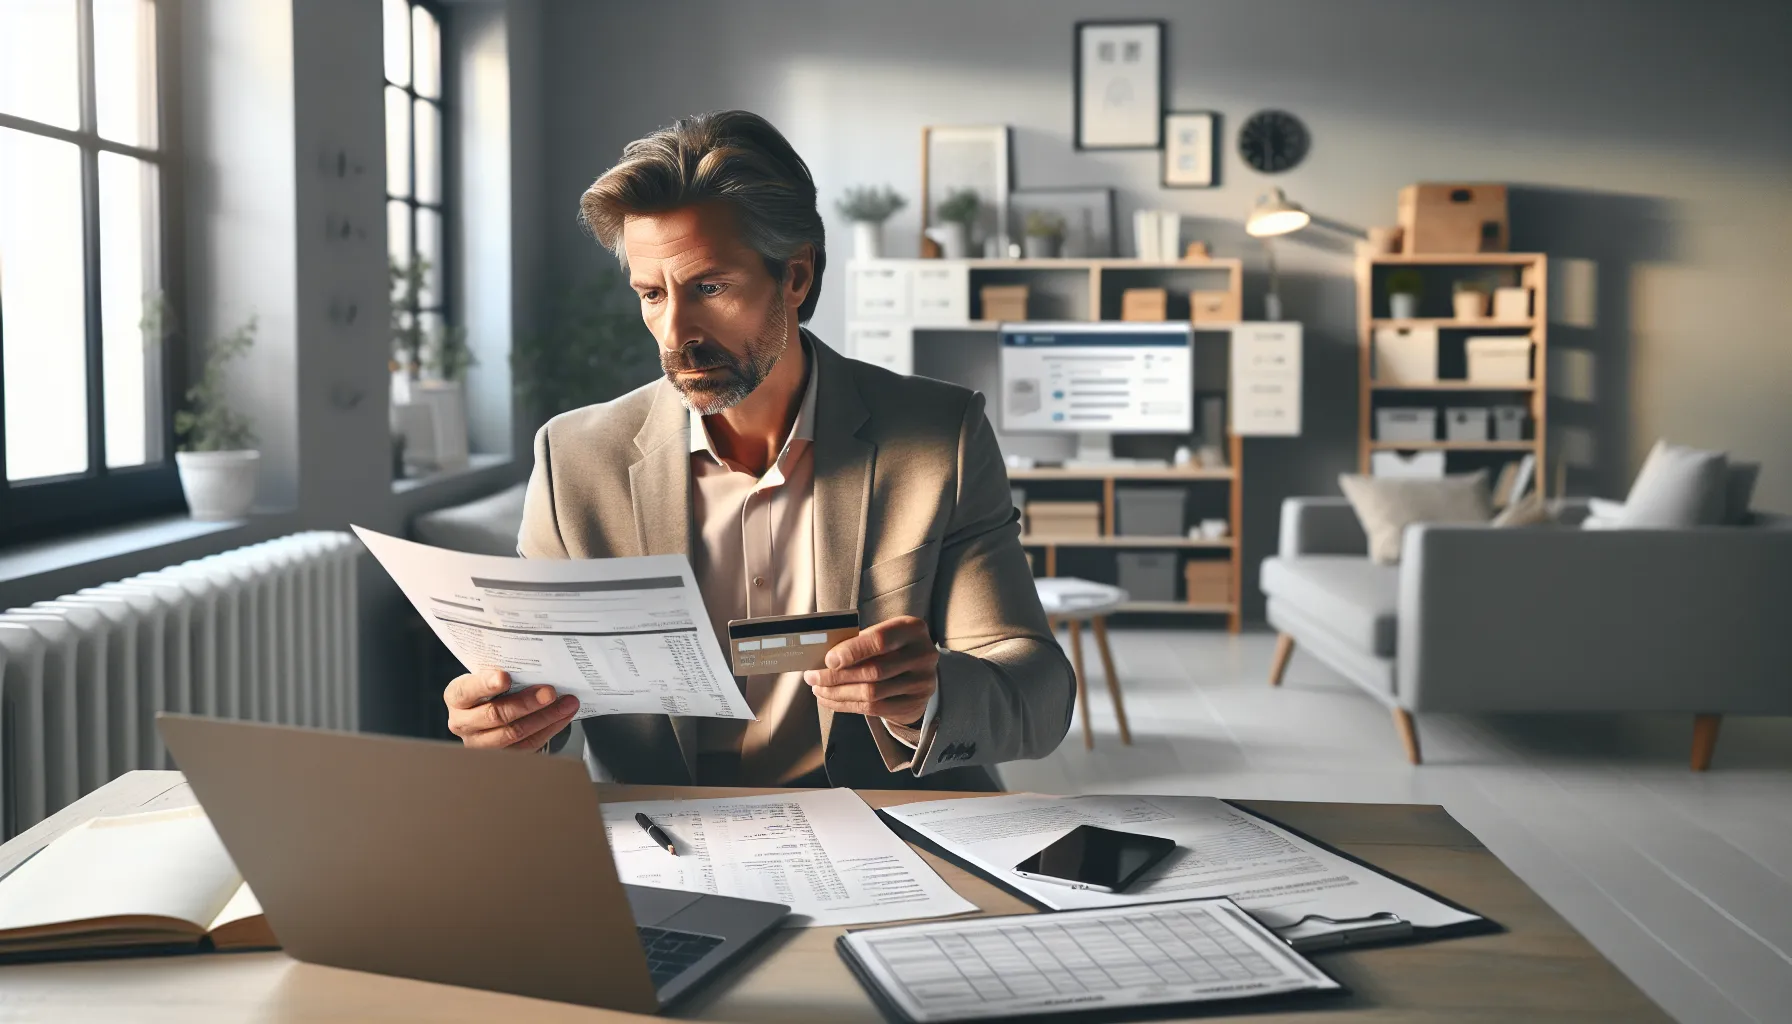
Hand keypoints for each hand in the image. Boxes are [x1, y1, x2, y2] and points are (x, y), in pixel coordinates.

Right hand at [444, 668, 578, 749]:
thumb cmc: (490, 687)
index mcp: (456, 697)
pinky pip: (527, 745)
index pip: (467, 691)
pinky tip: (563, 716)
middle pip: (495, 715)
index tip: (505, 677)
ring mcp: (480, 743)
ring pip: (514, 733)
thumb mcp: (487, 675)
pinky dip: (549, 729)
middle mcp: (463, 723)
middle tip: (550, 692)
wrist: (489, 707)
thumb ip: (500, 671)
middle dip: (526, 703)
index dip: (486, 685)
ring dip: (545, 717)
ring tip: (567, 703)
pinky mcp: (501, 755)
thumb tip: (535, 664)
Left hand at [803, 616, 937, 725]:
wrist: (919, 670)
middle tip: (812, 677)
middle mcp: (921, 655)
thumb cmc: (892, 646)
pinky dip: (846, 705)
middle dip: (836, 676)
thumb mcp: (883, 633)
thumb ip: (859, 642)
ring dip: (838, 693)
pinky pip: (873, 709)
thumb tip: (823, 656)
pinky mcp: (913, 704)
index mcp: (912, 629)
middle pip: (873, 671)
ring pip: (871, 693)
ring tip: (818, 689)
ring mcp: (920, 683)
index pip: (879, 640)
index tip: (827, 660)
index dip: (851, 651)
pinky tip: (830, 700)